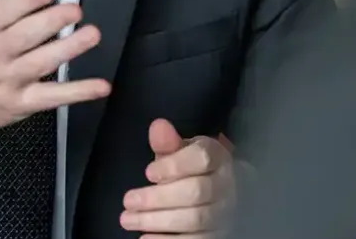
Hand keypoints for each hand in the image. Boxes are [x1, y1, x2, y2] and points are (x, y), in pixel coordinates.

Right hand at [0, 0, 110, 132]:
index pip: (5, 11)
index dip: (27, 0)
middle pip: (27, 36)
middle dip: (53, 22)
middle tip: (76, 10)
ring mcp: (8, 80)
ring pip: (42, 63)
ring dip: (70, 49)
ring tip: (92, 34)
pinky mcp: (20, 102)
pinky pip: (51, 98)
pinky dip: (77, 93)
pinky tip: (100, 86)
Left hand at [119, 119, 234, 235]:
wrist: (218, 193)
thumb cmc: (192, 169)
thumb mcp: (180, 153)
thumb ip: (168, 143)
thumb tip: (158, 127)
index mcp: (218, 157)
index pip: (202, 158)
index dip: (174, 166)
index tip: (148, 173)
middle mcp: (227, 185)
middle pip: (195, 191)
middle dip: (158, 197)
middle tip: (128, 200)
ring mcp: (225, 213)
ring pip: (195, 219)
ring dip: (157, 221)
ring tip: (128, 219)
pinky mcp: (219, 234)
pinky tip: (145, 238)